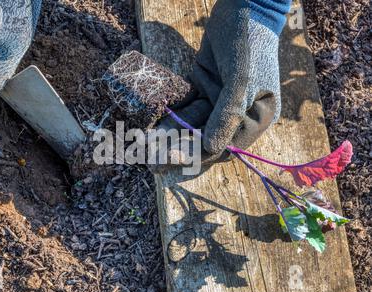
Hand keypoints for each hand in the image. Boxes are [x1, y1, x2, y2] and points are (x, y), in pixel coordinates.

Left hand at [158, 0, 289, 164]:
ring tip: (146, 146)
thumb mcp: (242, 80)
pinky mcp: (205, 90)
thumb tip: (211, 148)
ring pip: (194, 125)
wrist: (241, 8)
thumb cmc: (248, 44)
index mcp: (258, 117)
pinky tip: (152, 127)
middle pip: (208, 139)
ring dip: (172, 134)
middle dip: (181, 148)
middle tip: (153, 162)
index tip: (174, 156)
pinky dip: (172, 116)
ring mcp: (220, 103)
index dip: (201, 154)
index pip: (228, 145)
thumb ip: (227, 115)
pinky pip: (187, 108)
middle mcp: (239, 115)